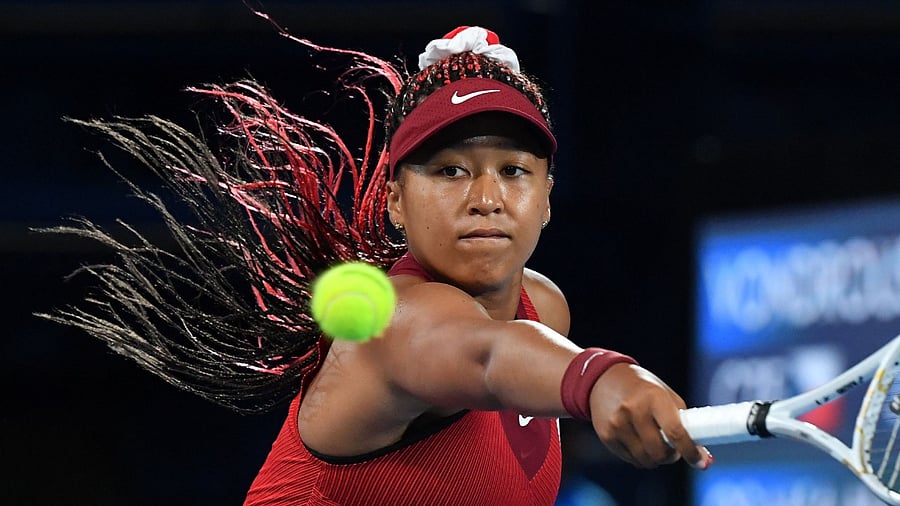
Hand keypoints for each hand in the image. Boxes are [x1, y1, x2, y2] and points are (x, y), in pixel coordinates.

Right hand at [587, 363, 712, 469]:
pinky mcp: (606, 435)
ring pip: (645, 460)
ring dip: (655, 458)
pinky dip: (639, 456)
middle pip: (659, 452)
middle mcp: (633, 410)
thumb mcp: (665, 395)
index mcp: (654, 397)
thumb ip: (684, 423)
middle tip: (673, 449)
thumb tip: (704, 458)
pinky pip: (630, 459)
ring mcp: (617, 424)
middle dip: (671, 456)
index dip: (690, 451)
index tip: (699, 461)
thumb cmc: (641, 387)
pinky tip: (637, 441)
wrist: (604, 377)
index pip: (675, 432)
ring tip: (654, 444)